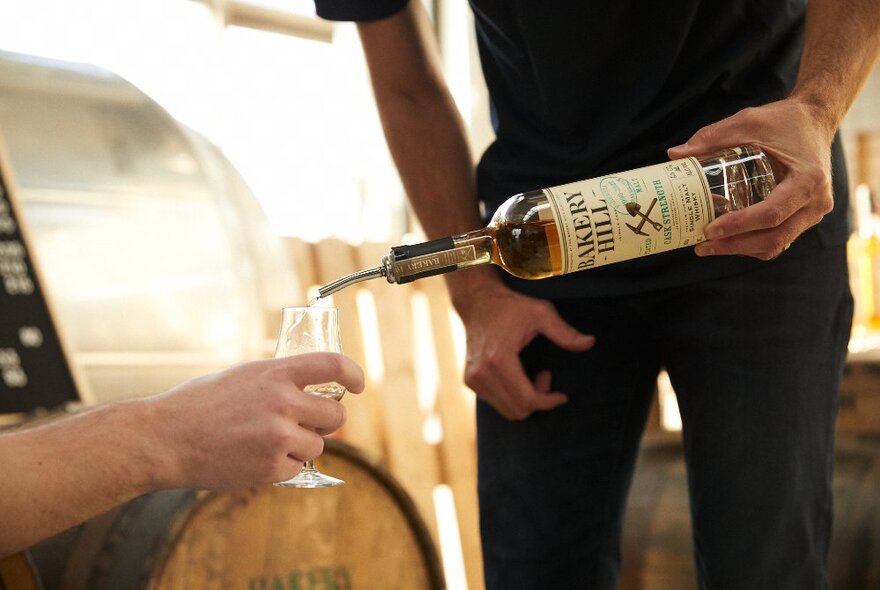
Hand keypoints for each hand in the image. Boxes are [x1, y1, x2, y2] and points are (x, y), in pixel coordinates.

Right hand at [145, 352, 364, 489]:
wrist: (165, 438)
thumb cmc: (198, 404)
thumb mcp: (242, 376)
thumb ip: (278, 380)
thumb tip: (310, 388)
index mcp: (276, 372)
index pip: (334, 365)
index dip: (353, 375)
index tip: (357, 385)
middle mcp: (283, 401)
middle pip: (336, 414)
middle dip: (326, 421)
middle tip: (306, 423)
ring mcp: (279, 436)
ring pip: (318, 444)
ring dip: (301, 445)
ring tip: (266, 441)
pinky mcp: (273, 467)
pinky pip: (298, 466)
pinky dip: (283, 465)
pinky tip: (255, 457)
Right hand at [452, 274, 594, 420]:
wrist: (477, 303)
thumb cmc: (510, 307)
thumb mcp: (540, 313)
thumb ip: (565, 332)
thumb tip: (590, 342)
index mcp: (499, 360)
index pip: (527, 399)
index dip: (548, 402)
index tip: (562, 396)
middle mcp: (482, 374)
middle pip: (518, 410)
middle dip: (538, 401)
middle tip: (546, 376)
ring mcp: (473, 380)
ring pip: (507, 411)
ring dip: (525, 400)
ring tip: (532, 376)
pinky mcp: (470, 381)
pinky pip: (497, 403)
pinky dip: (512, 397)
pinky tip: (518, 377)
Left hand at [667, 98, 834, 259]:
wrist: (815, 120)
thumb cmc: (784, 120)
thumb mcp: (748, 121)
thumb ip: (712, 137)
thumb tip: (674, 154)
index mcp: (808, 179)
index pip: (771, 214)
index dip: (739, 226)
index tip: (710, 230)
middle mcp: (816, 201)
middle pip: (774, 238)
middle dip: (735, 245)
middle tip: (702, 245)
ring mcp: (813, 213)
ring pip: (777, 244)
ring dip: (742, 249)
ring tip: (709, 246)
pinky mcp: (805, 217)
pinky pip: (780, 239)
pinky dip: (753, 244)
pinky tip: (727, 240)